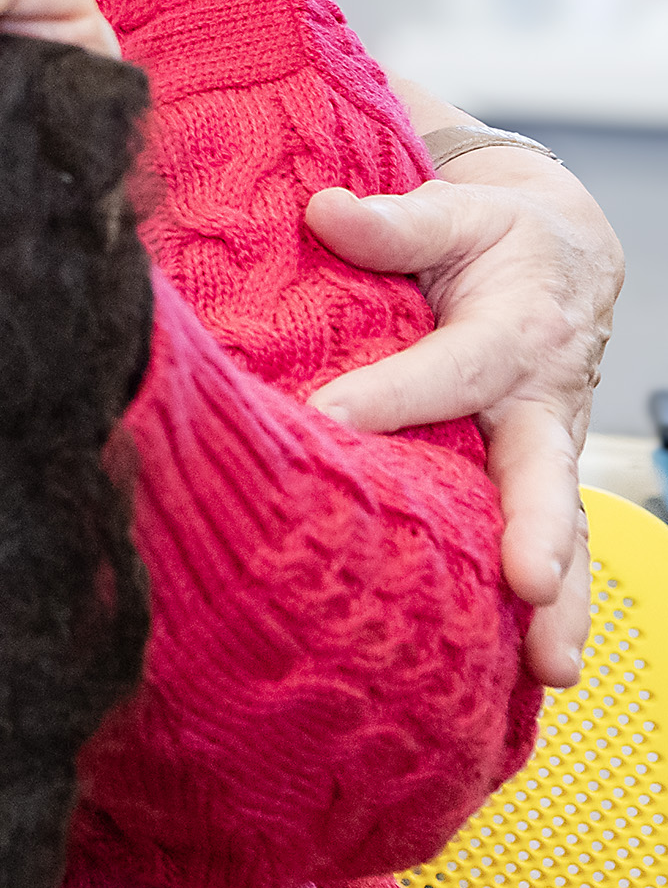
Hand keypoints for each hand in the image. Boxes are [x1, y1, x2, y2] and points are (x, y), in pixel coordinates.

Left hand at [308, 114, 619, 685]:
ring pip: (558, 532)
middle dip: (539, 532)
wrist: (561, 252)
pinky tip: (524, 679)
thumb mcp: (453, 209)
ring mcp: (542, 451)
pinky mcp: (534, 483)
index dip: (391, 397)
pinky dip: (544, 611)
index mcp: (514, 330)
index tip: (329, 422)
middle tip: (526, 583)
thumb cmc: (492, 233)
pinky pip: (548, 553)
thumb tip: (326, 209)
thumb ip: (396, 221)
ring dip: (559, 603)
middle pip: (542, 474)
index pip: (450, 370)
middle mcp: (539, 402)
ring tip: (549, 668)